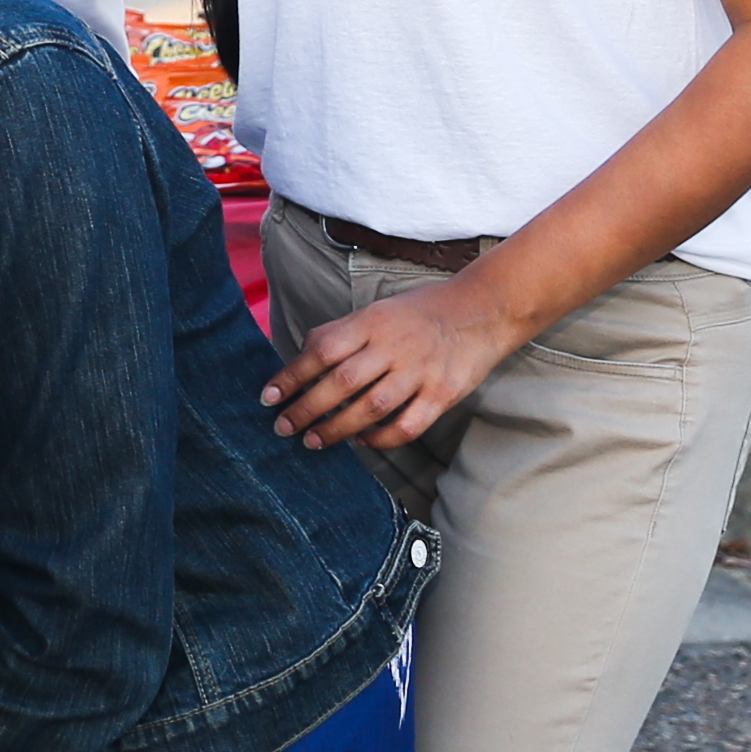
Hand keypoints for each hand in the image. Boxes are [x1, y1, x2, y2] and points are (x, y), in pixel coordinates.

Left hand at [259, 270, 531, 452]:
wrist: (482, 309)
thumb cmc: (419, 313)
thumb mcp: (376, 311)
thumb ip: (340, 333)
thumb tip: (299, 357)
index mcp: (371, 322)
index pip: (322, 350)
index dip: (291, 376)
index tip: (267, 398)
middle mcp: (394, 346)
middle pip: (341, 383)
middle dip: (306, 409)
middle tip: (283, 428)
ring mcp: (420, 371)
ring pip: (371, 408)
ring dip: (337, 429)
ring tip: (313, 441)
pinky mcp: (443, 394)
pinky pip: (408, 425)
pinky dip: (381, 439)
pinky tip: (363, 441)